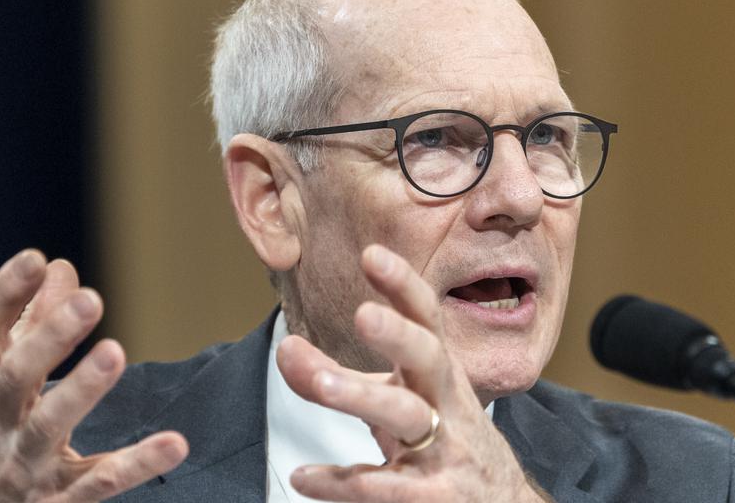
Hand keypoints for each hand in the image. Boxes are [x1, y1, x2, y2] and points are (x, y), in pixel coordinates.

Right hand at [0, 250, 187, 501]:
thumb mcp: (1, 382)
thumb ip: (30, 325)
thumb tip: (59, 267)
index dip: (4, 295)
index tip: (34, 258)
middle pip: (15, 377)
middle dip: (50, 337)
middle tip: (90, 300)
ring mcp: (24, 468)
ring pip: (49, 427)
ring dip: (81, 389)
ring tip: (114, 352)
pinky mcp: (58, 502)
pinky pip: (100, 482)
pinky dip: (137, 463)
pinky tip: (175, 442)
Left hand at [277, 244, 547, 501]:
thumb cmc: (444, 437)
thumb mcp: (398, 398)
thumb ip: (337, 374)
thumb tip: (287, 350)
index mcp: (438, 369)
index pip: (427, 317)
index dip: (404, 284)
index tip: (372, 254)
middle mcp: (448, 401)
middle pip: (428, 357)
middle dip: (397, 333)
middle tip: (363, 313)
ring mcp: (448, 448)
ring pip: (407, 415)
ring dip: (362, 396)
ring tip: (318, 384)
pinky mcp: (436, 495)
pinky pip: (387, 487)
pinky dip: (342, 482)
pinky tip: (304, 477)